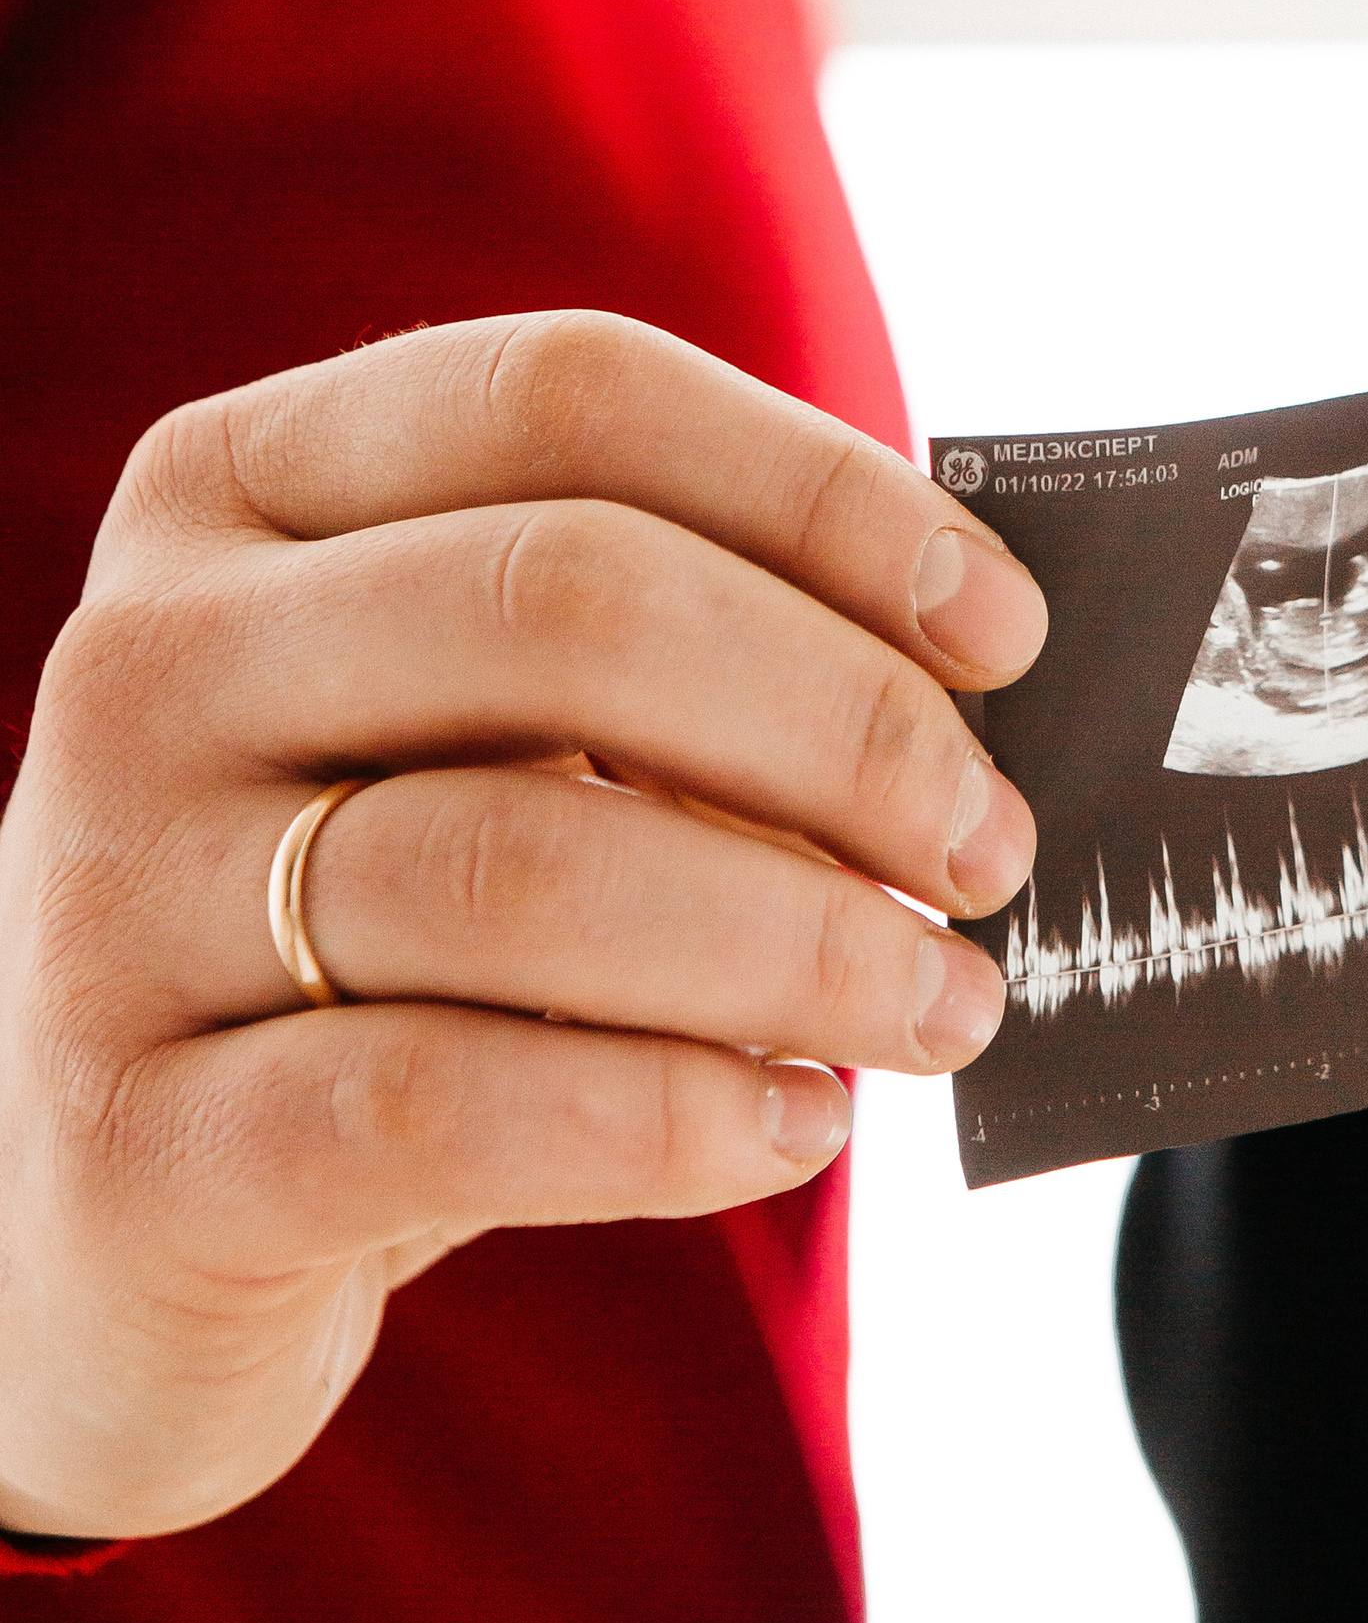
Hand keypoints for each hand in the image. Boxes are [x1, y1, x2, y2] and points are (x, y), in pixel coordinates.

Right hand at [0, 313, 1046, 1539]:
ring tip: (942, 1006)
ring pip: (525, 868)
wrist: (109, 1226)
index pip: (567, 396)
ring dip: (800, 943)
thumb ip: (671, 671)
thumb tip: (970, 678)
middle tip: (988, 850)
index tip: (1003, 630)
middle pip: (568, 604)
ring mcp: (112, 895)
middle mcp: (151, 658)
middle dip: (840, 725)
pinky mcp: (136, 1140)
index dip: (819, 490)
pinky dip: (671, 1116)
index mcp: (242, 490)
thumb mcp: (481, 750)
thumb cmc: (370, 943)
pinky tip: (792, 1126)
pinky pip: (449, 1104)